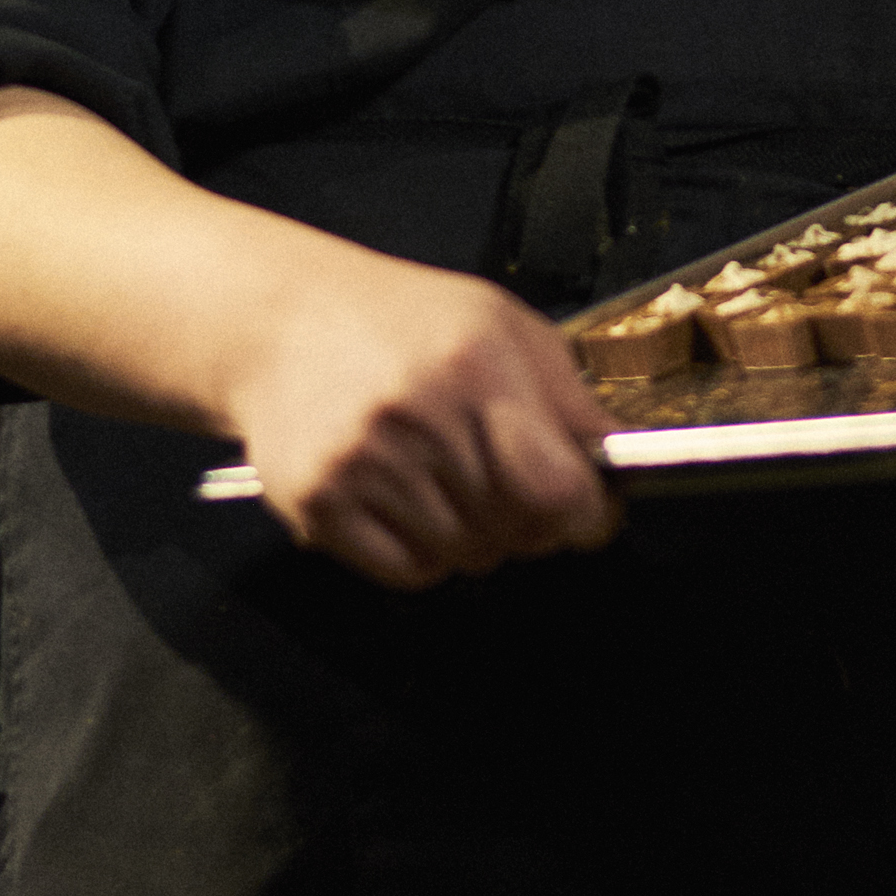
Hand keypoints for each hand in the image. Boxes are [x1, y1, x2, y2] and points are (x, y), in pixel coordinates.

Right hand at [0, 90, 621, 594]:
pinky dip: (422, 555)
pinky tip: (409, 506)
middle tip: (510, 493)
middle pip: (515, 531)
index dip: (584, 517)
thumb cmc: (403, 322)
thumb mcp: (502, 326)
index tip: (585, 515)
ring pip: (463, 558)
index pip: (558, 490)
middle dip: (529, 525)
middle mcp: (417, 416)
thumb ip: (566, 398)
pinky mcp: (317, 503)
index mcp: (476, 366)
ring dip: (473, 539)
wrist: (278, 321)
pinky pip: (406, 574)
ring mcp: (361, 463)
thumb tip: (617, 472)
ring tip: (448, 486)